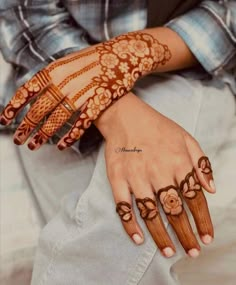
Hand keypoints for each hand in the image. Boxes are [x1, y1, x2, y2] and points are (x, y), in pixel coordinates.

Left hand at [0, 31, 170, 149]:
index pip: (28, 90)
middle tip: (19, 140)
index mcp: (55, 70)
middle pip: (41, 108)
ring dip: (44, 134)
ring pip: (57, 118)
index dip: (15, 106)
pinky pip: (81, 123)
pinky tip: (62, 145)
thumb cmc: (94, 59)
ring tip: (34, 145)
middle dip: (27, 126)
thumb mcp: (67, 61)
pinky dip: (70, 136)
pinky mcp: (98, 101)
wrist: (123, 54)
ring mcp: (82, 92)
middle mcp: (66, 82)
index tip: (5, 120)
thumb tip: (35, 92)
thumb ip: (51, 76)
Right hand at [94, 92, 214, 257]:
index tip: (207, 237)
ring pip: (150, 212)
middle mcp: (158, 171)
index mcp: (178, 161)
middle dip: (186, 234)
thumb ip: (201, 163)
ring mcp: (136, 176)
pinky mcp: (117, 178)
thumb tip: (211, 189)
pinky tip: (138, 238)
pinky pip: (123, 206)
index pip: (194, 198)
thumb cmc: (157, 126)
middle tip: (192, 251)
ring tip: (170, 251)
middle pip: (174, 210)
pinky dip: (130, 224)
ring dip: (161, 235)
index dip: (202, 220)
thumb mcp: (186, 138)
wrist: (125, 116)